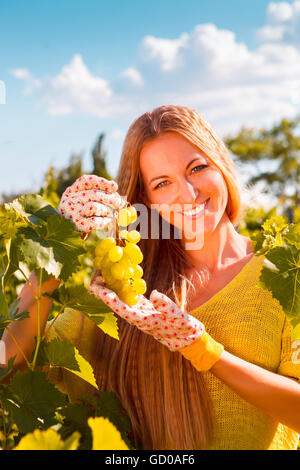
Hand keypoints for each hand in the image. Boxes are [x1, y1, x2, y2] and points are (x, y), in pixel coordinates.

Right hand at [57, 175, 126, 232]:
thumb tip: (117, 194)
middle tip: (120, 203)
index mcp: (70, 192)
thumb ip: (95, 196)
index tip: (114, 186)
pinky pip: (94, 221)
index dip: (101, 182)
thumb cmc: (76, 216)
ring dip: (108, 210)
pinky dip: (104, 221)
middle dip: (110, 198)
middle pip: (93, 194)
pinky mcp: (76, 226)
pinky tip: (108, 222)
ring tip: (114, 214)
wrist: (61, 234)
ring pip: (94, 206)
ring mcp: (72, 213)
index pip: (85, 181)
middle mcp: (69, 200)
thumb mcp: (81, 202)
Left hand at [88, 275, 204, 350]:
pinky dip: (126, 290)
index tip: (93, 287)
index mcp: (143, 320)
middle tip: (93, 277)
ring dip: (113, 289)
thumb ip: (166, 306)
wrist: (189, 339)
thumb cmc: (185, 329)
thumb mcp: (179, 317)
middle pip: (117, 303)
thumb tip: (153, 293)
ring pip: (123, 300)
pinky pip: (132, 299)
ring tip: (103, 276)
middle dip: (104, 292)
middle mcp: (138, 318)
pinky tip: (121, 280)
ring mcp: (142, 314)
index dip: (106, 296)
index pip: (120, 307)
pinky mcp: (148, 311)